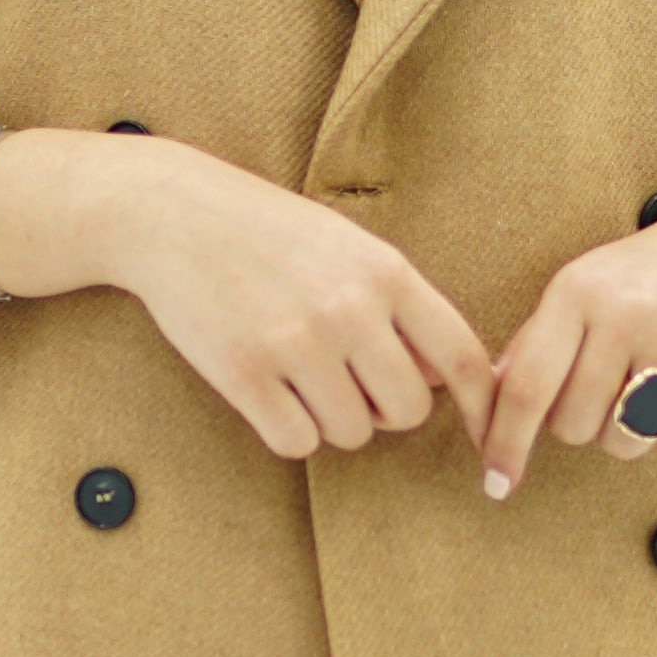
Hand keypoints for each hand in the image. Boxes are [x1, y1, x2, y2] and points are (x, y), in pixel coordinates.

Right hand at [0, 128, 493, 463]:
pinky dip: (288, 430)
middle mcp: (349, 309)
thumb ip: (400, 304)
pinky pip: (296, 441)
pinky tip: (270, 392)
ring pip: (351, 433)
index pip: (462, 357)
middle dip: (385, 410)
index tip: (483, 434)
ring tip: (301, 377)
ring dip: (332, 419)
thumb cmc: (267, 232)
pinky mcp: (244, 374)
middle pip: (407, 410)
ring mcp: (295, 344)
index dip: (481, 406)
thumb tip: (445, 378)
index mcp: (386, 272)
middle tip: (351, 383)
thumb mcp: (348, 245)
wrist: (172, 215)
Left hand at [476, 182, 656, 501]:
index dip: (505, 443)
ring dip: (630, 433)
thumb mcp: (582, 289)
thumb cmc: (645, 279)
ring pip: (625, 442)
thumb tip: (483, 406)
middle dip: (584, 421)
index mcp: (577, 290)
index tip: (495, 485)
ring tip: (649, 385)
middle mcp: (626, 310)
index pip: (526, 386)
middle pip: (574, 427)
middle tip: (612, 383)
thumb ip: (533, 346)